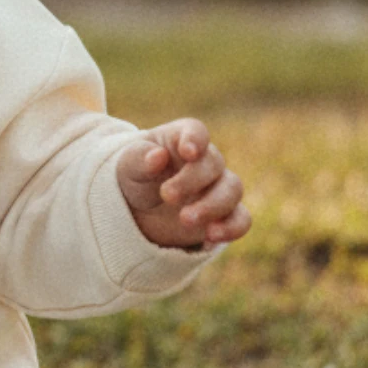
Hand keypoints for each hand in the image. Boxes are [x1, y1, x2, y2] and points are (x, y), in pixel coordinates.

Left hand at [115, 118, 249, 249]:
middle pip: (213, 163)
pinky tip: (212, 236)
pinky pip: (241, 219)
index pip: (196, 131)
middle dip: (192, 181)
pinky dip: (231, 227)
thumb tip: (158, 156)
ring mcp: (218, 187)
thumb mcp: (127, 166)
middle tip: (167, 196)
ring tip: (185, 220)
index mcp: (181, 139)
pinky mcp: (224, 215)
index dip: (195, 140)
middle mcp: (206, 160)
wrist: (138, 210)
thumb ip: (139, 159)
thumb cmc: (134, 177)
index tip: (188, 152)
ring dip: (212, 206)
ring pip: (232, 190)